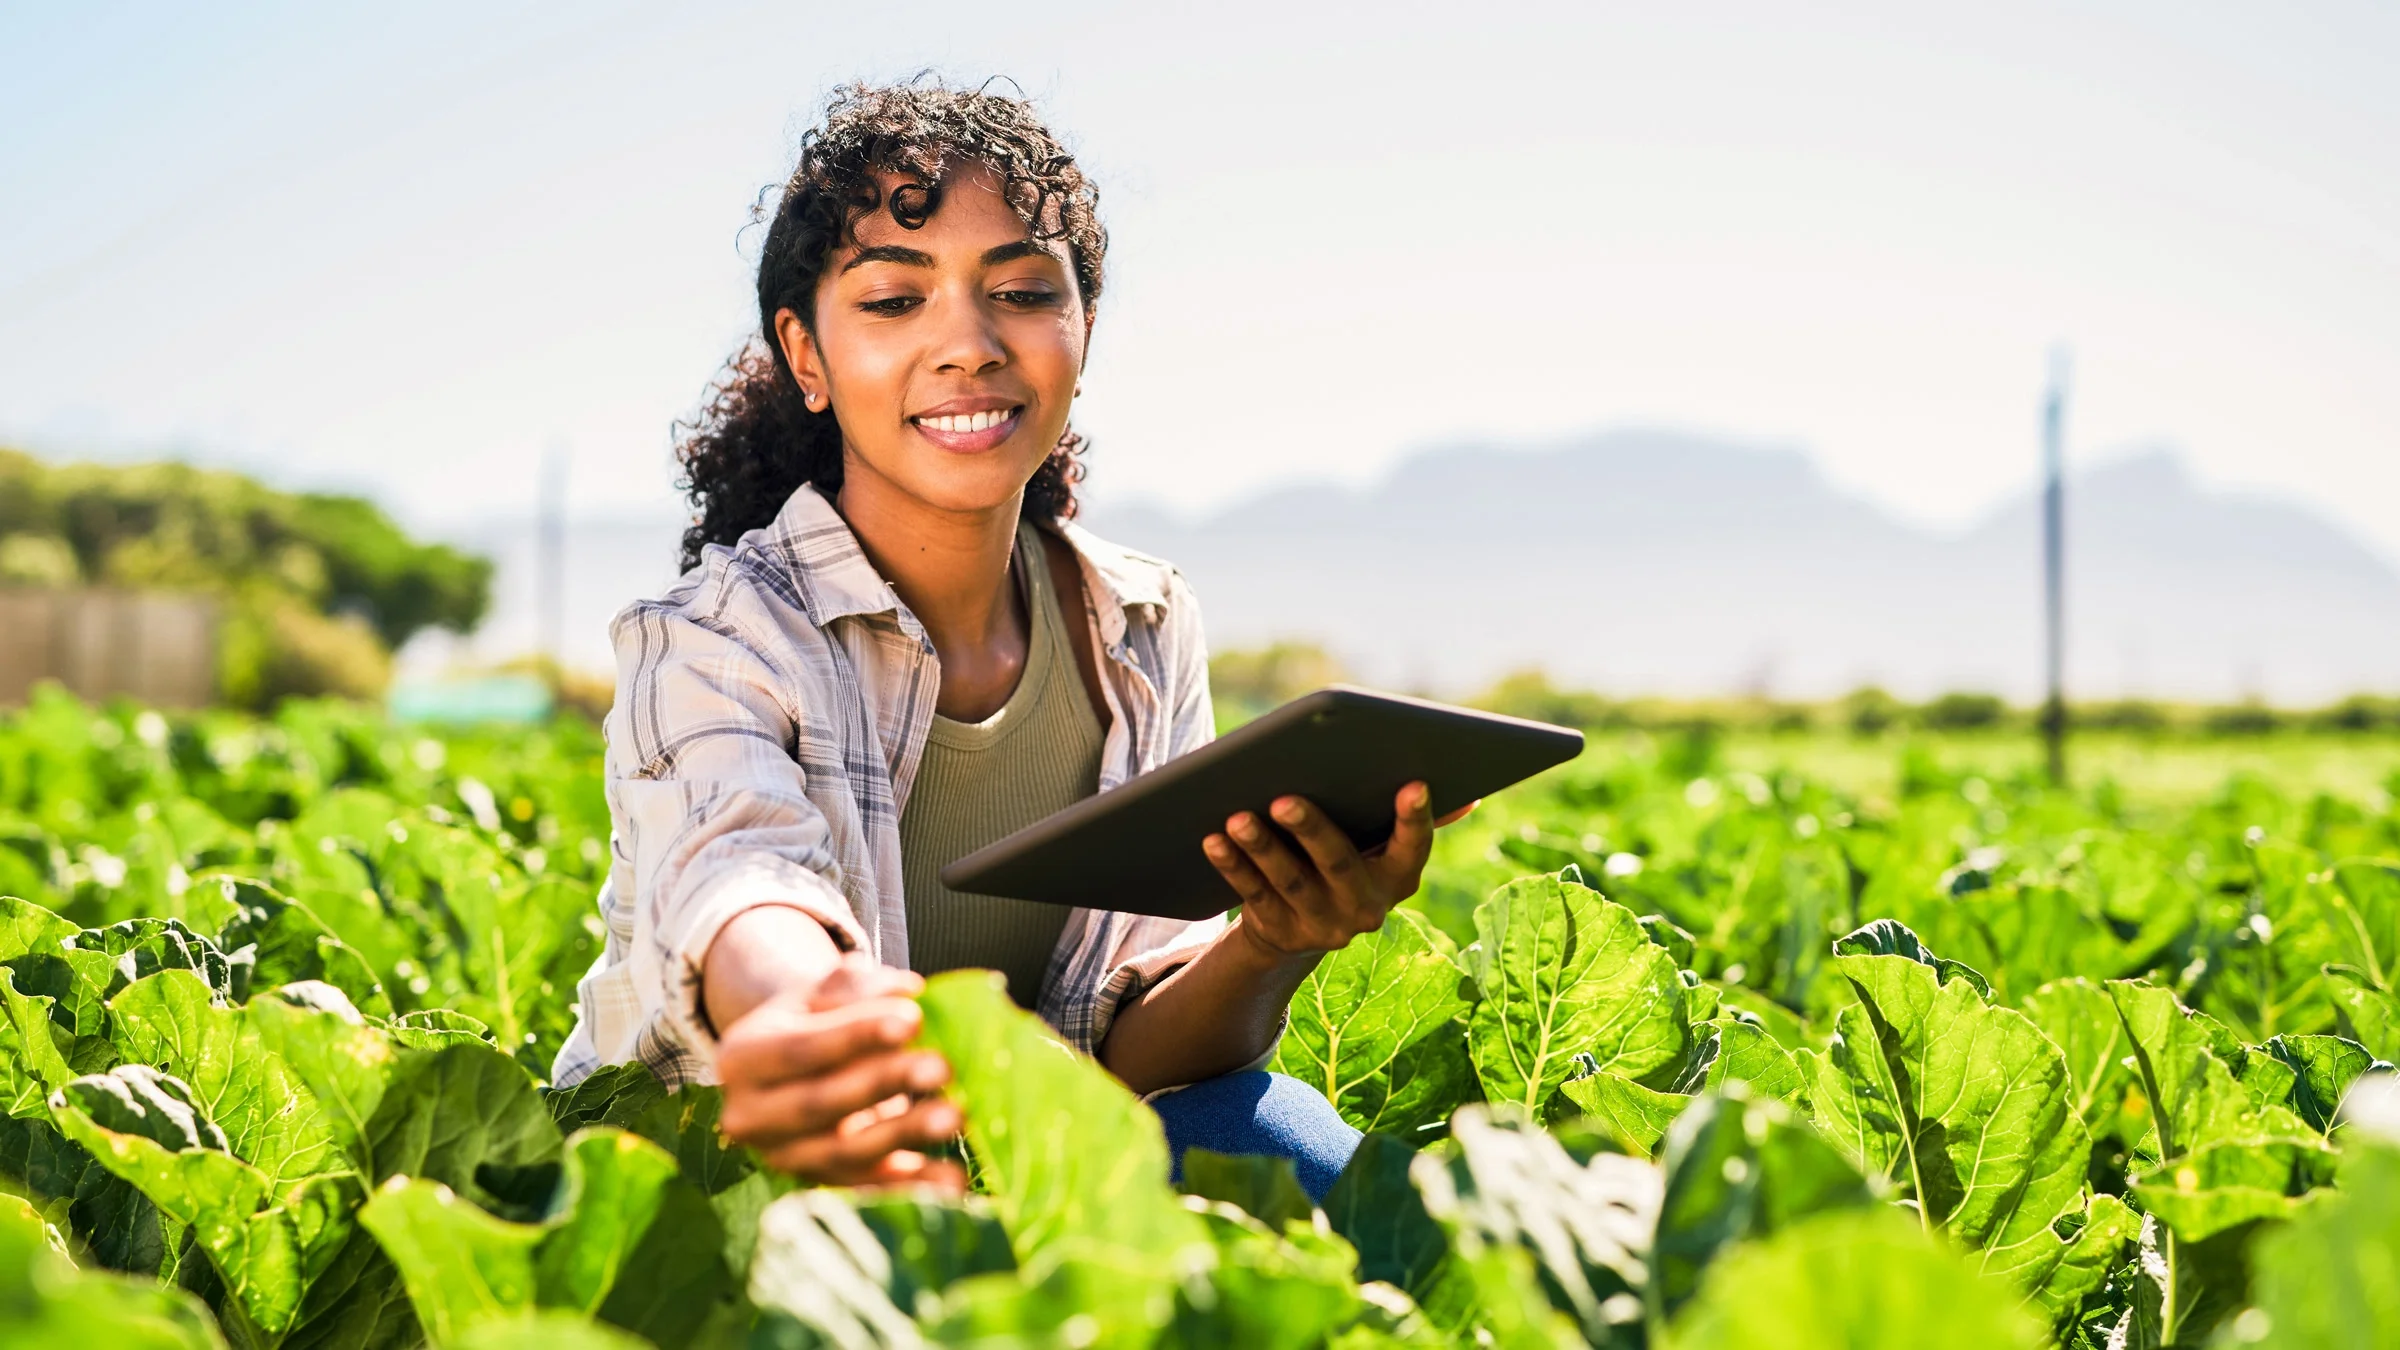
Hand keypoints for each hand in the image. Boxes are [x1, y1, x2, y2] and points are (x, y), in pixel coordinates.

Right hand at [714, 954, 965, 1189]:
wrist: (791, 1075)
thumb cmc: (812, 1023)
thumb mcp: (821, 995)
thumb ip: (859, 986)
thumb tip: (909, 990)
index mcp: (741, 1059)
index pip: (801, 1049)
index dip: (857, 1035)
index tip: (913, 1018)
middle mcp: (751, 1117)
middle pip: (820, 1103)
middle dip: (884, 1084)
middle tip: (940, 1067)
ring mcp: (783, 1159)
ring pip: (844, 1153)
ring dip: (903, 1135)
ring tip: (955, 1115)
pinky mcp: (817, 1186)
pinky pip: (866, 1191)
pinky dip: (912, 1187)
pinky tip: (953, 1179)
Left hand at [1203, 782, 1475, 958]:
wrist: (1300, 927)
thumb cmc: (1348, 861)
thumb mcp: (1381, 847)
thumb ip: (1410, 822)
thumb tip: (1471, 796)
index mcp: (1399, 878)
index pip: (1413, 847)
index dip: (1415, 819)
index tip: (1413, 783)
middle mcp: (1366, 908)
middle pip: (1339, 864)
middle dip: (1312, 830)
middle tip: (1285, 798)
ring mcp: (1321, 924)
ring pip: (1290, 881)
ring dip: (1263, 847)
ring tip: (1238, 814)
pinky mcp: (1279, 930)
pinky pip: (1253, 894)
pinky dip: (1233, 865)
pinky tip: (1213, 839)